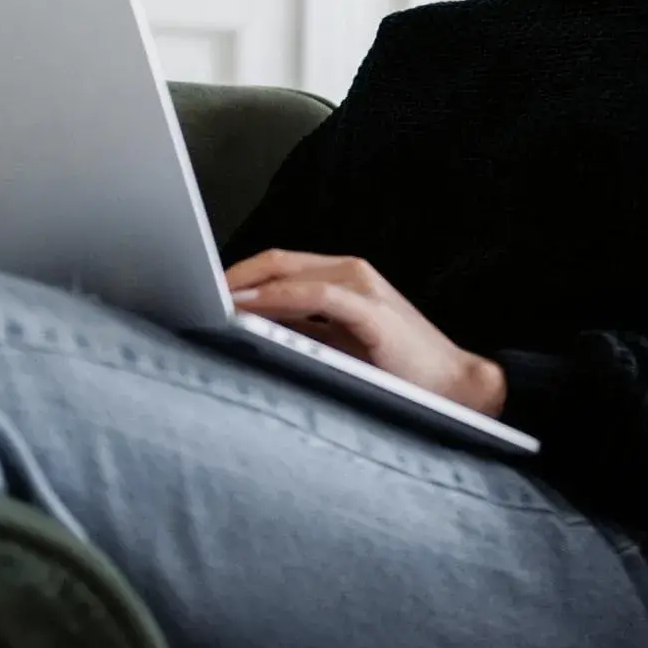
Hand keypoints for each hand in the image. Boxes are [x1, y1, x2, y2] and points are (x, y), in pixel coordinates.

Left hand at [224, 250, 505, 414]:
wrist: (456, 387)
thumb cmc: (398, 371)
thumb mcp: (341, 344)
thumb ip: (301, 330)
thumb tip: (246, 331)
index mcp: (344, 277)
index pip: (279, 263)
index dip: (239, 273)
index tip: (200, 289)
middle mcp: (352, 272)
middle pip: (277, 260)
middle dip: (233, 274)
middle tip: (191, 289)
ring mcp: (363, 287)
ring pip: (290, 272)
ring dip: (247, 285)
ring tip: (209, 299)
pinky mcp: (371, 310)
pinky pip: (314, 296)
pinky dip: (277, 298)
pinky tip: (250, 308)